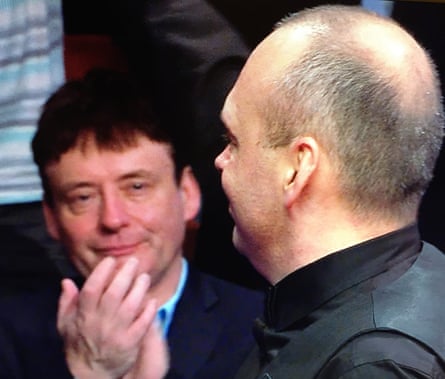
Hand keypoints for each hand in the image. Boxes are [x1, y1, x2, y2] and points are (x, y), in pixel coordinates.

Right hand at [57, 257, 167, 378]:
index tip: (111, 260)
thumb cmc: (79, 343)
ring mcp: (116, 333)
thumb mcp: (66, 324)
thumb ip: (67, 302)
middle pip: (114, 293)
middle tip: (133, 261)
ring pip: (130, 306)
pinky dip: (148, 311)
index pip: (91, 289)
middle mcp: (100, 322)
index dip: (101, 272)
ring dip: (139, 289)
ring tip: (144, 277)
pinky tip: (152, 300)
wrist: (90, 373)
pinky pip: (142, 324)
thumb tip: (66, 281)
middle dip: (125, 274)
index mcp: (84, 315)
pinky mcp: (130, 344)